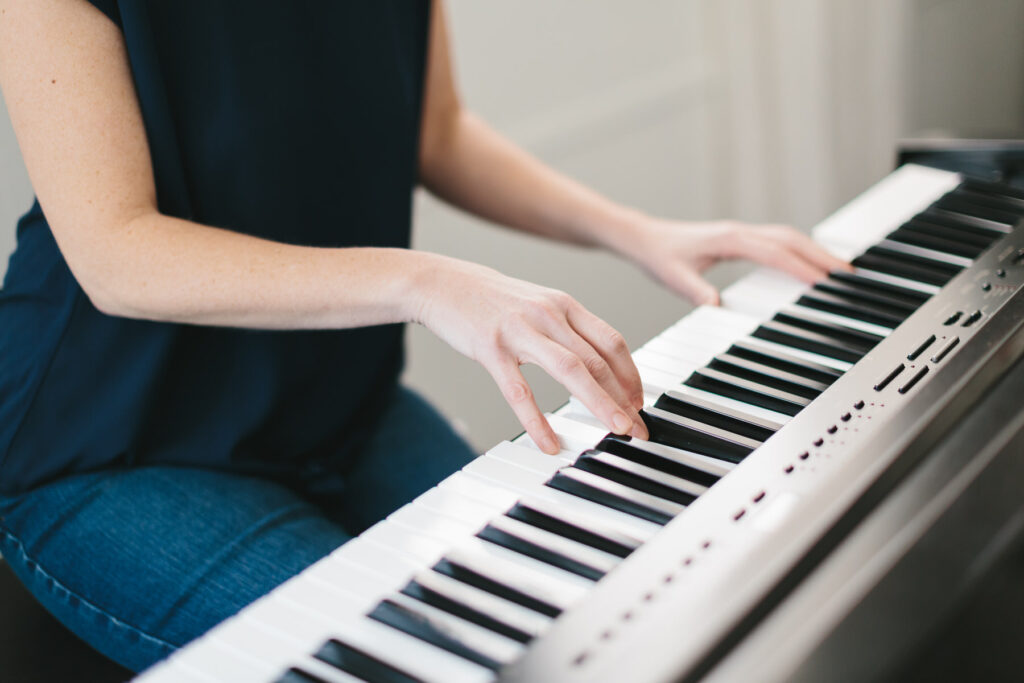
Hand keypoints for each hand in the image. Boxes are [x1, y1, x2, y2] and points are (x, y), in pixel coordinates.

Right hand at [414, 256, 647, 453]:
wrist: (443, 283)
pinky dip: (537, 420)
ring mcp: (520, 331)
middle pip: (598, 360)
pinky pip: (519, 391)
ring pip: (571, 370)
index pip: (611, 342)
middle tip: (638, 429)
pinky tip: (549, 442)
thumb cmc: (493, 300)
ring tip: (616, 432)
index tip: (639, 403)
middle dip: (624, 398)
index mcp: (564, 305)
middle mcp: (548, 315)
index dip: (631, 375)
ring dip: (599, 404)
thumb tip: (599, 363)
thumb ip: (567, 330)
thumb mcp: (538, 305)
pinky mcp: (491, 349)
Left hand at [623, 218, 851, 304]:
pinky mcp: (741, 239)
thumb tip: (716, 307)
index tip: (822, 282)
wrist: (645, 239)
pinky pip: (779, 242)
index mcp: (729, 239)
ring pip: (789, 238)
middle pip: (791, 239)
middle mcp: (740, 232)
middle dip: (821, 256)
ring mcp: (742, 233)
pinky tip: (812, 265)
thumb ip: (695, 291)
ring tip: (840, 271)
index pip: (773, 252)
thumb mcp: (675, 277)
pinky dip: (801, 251)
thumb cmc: (660, 256)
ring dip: (815, 252)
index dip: (799, 267)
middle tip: (847, 276)